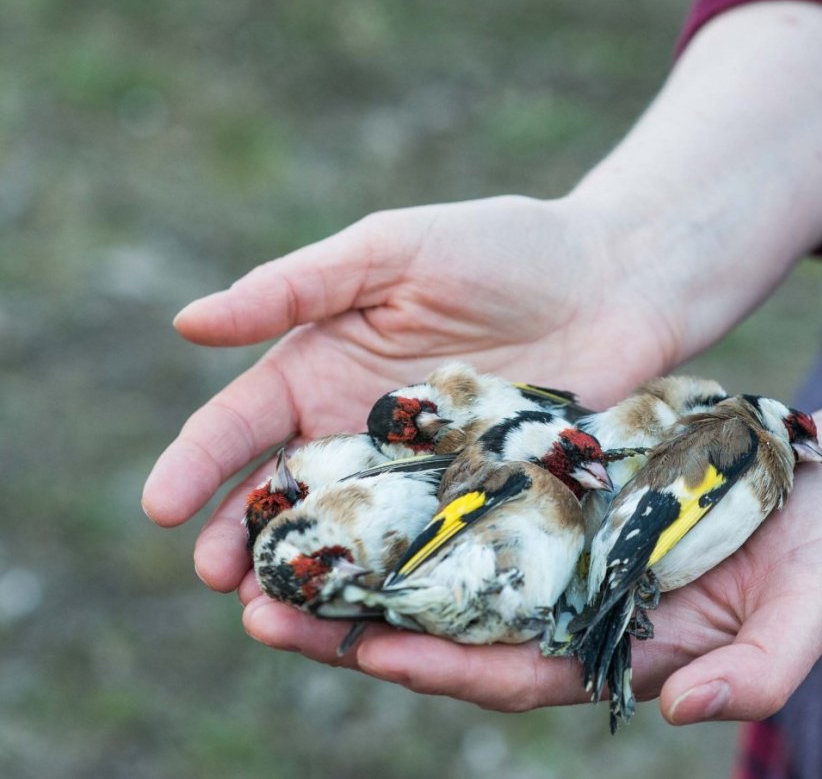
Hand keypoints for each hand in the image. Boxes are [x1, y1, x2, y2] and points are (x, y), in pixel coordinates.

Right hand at [142, 194, 679, 592]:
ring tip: (277, 613)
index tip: (162, 509)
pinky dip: (394, 583)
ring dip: (309, 575)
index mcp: (323, 368)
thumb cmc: (504, 249)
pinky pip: (427, 550)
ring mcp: (419, 474)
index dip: (197, 465)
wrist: (616, 281)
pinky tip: (372, 614)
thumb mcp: (392, 251)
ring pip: (348, 537)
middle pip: (284, 497)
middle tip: (219, 581)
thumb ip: (297, 286)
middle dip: (244, 538)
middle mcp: (359, 432)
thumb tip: (186, 324)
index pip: (241, 425)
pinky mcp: (478, 503)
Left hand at [239, 408, 821, 724]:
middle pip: (450, 633)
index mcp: (615, 648)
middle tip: (265, 611)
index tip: (374, 656)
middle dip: (360, 633)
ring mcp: (556, 556)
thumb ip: (763, 670)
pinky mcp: (552, 500)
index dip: (447, 670)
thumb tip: (685, 712)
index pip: (515, 673)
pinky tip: (353, 485)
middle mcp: (569, 610)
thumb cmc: (817, 550)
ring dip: (361, 570)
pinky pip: (468, 509)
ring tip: (273, 559)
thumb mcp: (808, 608)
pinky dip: (411, 507)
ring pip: (442, 574)